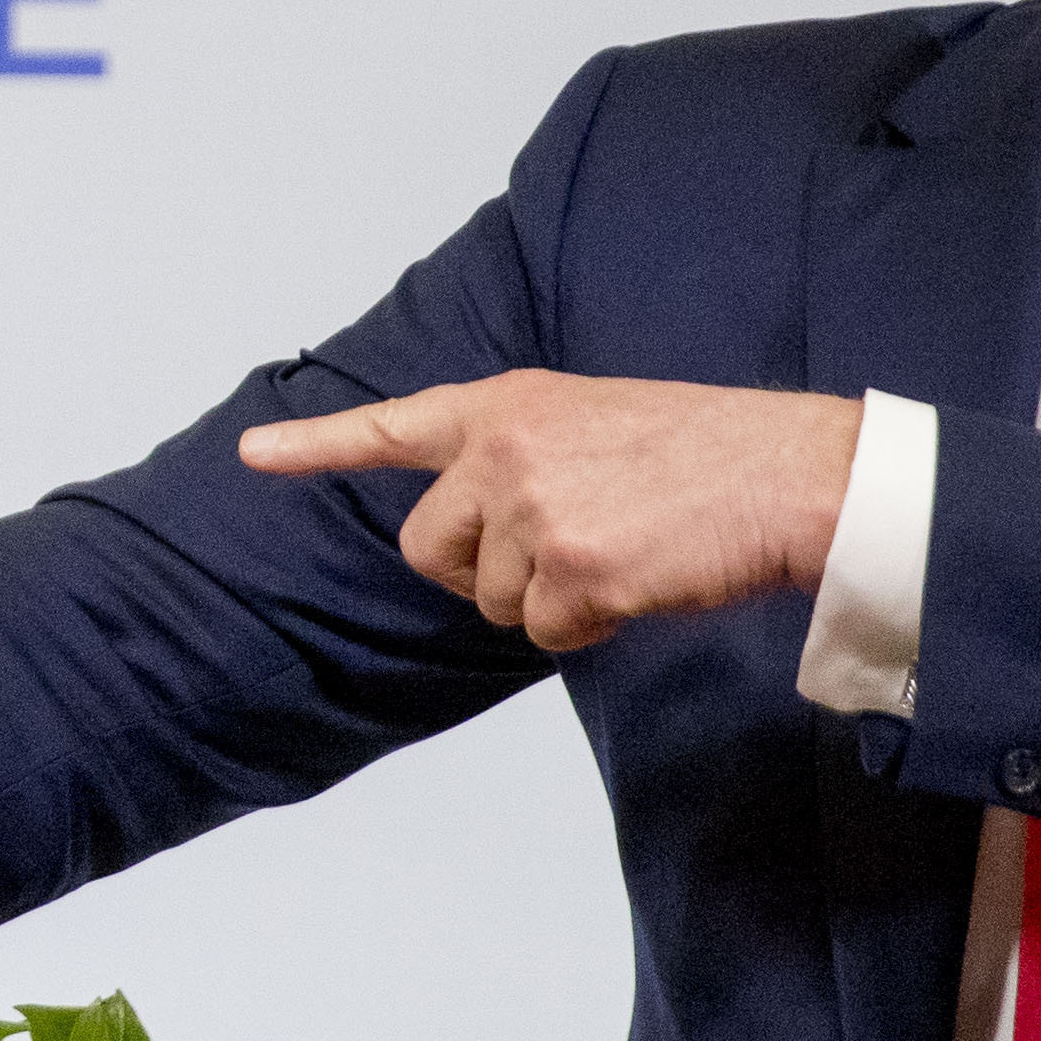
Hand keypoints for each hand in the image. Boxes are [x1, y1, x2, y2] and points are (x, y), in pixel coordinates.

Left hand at [245, 372, 860, 651]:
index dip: (315, 446)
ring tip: (619, 551)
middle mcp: (502, 452)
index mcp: (504, 406)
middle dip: (476, 574)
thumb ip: (516, 455)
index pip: (390, 427)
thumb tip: (479, 531)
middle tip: (552, 557)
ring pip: (491, 602)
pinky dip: (588, 627)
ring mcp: (534, 511)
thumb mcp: (588, 419)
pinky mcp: (572, 571)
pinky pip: (545, 633)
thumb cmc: (701, 451)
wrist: (788, 473)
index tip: (252, 455)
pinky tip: (637, 580)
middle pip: (428, 551)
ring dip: (548, 600)